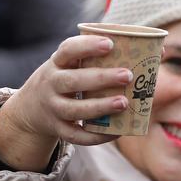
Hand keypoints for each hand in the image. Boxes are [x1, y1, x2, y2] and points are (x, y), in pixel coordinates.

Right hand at [0, 33, 131, 170]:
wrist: (31, 107)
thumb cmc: (64, 79)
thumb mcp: (69, 64)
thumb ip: (94, 57)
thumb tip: (149, 52)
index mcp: (56, 63)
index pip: (67, 50)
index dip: (87, 46)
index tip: (109, 44)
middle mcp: (51, 84)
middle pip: (72, 81)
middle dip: (101, 78)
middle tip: (127, 75)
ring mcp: (53, 108)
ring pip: (75, 110)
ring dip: (100, 107)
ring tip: (124, 103)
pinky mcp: (58, 129)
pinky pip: (76, 136)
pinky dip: (96, 136)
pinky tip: (117, 132)